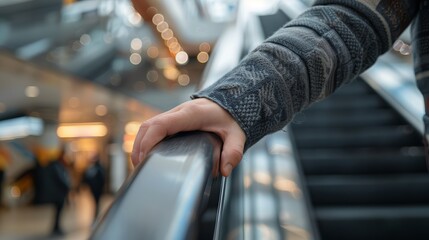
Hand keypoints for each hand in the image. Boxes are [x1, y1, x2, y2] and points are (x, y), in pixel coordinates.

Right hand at [131, 98, 245, 176]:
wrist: (233, 100)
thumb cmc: (232, 117)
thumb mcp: (237, 134)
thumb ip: (233, 152)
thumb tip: (224, 171)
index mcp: (191, 114)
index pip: (161, 124)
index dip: (148, 140)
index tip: (144, 157)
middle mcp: (179, 112)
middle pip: (149, 125)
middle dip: (140, 145)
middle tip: (139, 166)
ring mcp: (175, 113)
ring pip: (148, 125)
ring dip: (140, 142)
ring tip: (140, 163)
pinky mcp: (174, 118)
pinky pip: (154, 126)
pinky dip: (146, 139)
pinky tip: (147, 153)